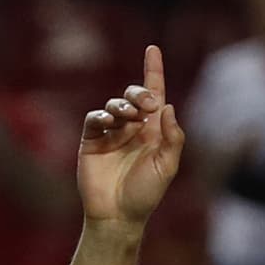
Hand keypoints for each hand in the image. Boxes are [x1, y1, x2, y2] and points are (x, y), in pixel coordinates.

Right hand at [78, 45, 184, 225]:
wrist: (118, 216)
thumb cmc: (145, 195)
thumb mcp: (167, 167)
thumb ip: (172, 138)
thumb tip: (168, 106)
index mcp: (153, 132)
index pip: (154, 95)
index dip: (153, 71)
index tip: (153, 49)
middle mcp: (132, 128)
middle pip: (134, 95)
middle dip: (139, 93)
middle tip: (147, 105)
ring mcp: (111, 133)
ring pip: (114, 104)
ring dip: (122, 106)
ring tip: (129, 118)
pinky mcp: (91, 140)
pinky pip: (95, 117)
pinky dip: (102, 115)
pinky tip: (109, 121)